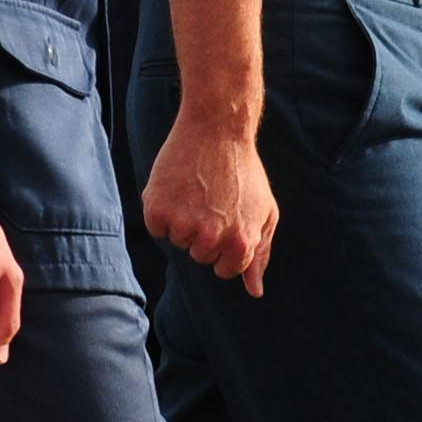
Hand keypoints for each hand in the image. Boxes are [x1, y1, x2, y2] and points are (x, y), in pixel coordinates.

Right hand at [144, 108, 278, 296]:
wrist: (216, 129)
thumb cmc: (244, 172)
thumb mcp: (264, 213)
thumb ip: (260, 255)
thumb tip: (254, 292)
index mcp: (241, 244)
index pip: (224, 269)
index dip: (225, 244)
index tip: (228, 219)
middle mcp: (211, 239)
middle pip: (199, 256)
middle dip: (204, 233)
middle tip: (212, 200)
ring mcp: (182, 225)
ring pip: (177, 240)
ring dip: (183, 219)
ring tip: (196, 190)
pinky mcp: (156, 210)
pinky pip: (156, 227)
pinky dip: (162, 209)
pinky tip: (178, 186)